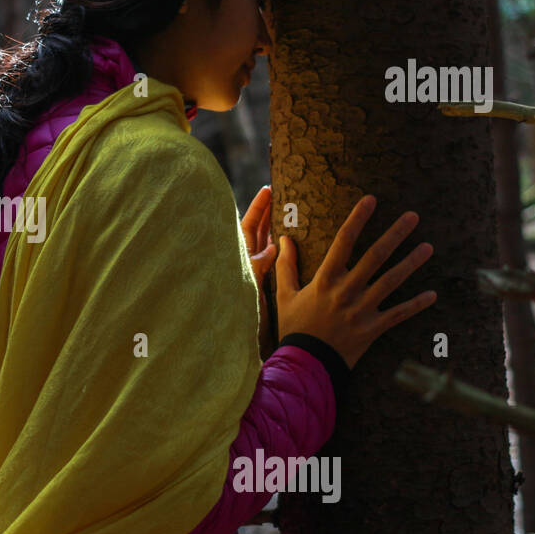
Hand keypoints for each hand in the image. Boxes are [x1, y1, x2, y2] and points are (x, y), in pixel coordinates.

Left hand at [241, 185, 277, 348]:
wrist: (243, 343)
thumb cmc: (238, 316)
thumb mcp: (246, 285)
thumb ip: (257, 264)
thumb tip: (273, 246)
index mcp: (238, 259)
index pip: (248, 226)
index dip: (258, 208)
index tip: (268, 190)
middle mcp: (246, 264)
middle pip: (258, 232)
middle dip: (270, 214)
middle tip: (284, 196)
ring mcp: (256, 275)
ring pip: (268, 246)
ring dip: (278, 230)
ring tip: (293, 213)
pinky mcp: (266, 287)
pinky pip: (277, 263)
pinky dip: (285, 251)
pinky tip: (296, 244)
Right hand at [274, 194, 437, 369]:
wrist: (305, 364)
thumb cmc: (294, 327)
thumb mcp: (285, 295)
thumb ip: (286, 266)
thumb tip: (284, 238)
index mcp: (325, 279)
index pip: (343, 241)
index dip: (358, 219)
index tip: (371, 200)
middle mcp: (346, 291)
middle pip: (375, 256)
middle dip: (395, 234)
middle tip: (413, 216)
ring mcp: (362, 310)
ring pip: (392, 281)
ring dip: (411, 263)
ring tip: (428, 246)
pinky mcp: (373, 329)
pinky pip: (399, 314)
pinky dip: (416, 305)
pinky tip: (432, 294)